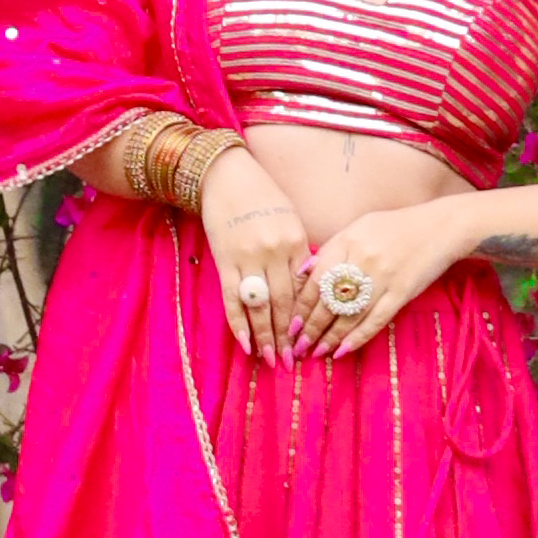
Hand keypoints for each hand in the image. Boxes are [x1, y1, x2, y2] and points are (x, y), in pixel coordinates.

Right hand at [198, 144, 308, 359]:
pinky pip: (232, 299)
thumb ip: (299, 252)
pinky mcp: (225, 260)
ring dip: (266, 337)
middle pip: (285, 304)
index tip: (312, 341)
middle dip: (289, 337)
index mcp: (296, 241)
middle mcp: (275, 252)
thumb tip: (308, 285)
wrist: (225, 174)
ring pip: (260, 306)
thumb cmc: (262, 195)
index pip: (305, 290)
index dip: (308, 319)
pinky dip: (238, 323)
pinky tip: (245, 343)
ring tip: (273, 361)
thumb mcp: (290, 218)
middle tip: (293, 363)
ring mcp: (248, 257)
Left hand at [289, 197, 470, 358]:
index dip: (301, 306)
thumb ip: (331, 249)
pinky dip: (358, 337)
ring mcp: (383, 278)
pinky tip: (343, 350)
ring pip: (350, 315)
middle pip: (330, 301)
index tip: (291, 324)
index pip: (316, 280)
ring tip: (316, 352)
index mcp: (348, 242)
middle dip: (311, 328)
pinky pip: (376, 320)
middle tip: (298, 346)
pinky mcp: (401, 293)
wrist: (439, 227)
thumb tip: (303, 273)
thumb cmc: (395, 227)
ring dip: (330, 337)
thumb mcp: (358, 228)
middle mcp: (362, 261)